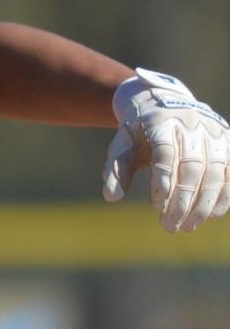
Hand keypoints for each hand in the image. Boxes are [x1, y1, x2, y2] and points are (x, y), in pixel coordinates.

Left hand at [102, 68, 229, 231]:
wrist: (162, 102)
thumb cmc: (139, 132)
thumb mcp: (122, 145)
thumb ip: (116, 170)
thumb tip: (111, 197)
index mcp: (160, 120)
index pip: (165, 152)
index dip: (163, 180)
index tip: (157, 207)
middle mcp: (191, 123)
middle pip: (192, 165)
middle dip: (182, 200)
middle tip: (170, 226)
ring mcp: (213, 132)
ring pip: (215, 171)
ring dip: (203, 203)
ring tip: (187, 226)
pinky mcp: (227, 141)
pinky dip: (222, 196)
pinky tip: (210, 215)